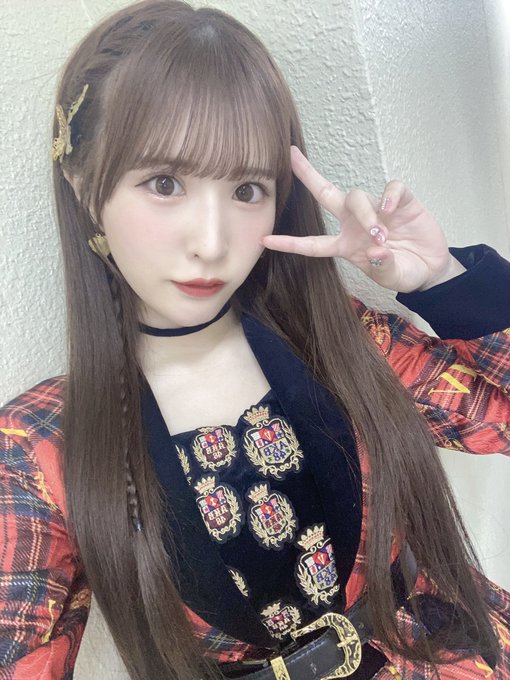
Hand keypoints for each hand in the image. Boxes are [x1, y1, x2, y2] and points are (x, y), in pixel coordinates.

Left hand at [262, 147, 464, 292]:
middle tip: (291, 157)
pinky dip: (389, 196)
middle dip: (308, 175)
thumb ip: (383, 268)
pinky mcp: (400, 201)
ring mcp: (376, 209)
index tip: (264, 239)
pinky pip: (390, 189)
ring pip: (356, 197)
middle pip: (326, 194)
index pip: (312, 244)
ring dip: (365, 214)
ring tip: (381, 236)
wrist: (431, 268)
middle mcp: (354, 223)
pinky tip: (391, 211)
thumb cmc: (404, 272)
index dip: (289, 243)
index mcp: (345, 245)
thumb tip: (376, 251)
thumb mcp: (391, 278)